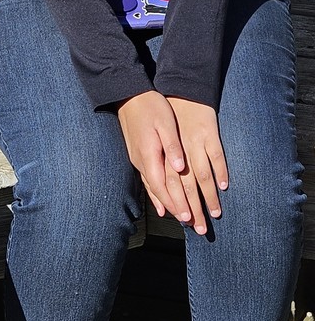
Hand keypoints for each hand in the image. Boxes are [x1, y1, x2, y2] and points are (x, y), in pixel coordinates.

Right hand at [116, 91, 191, 224]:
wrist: (128, 95)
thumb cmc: (150, 106)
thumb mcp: (165, 123)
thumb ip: (172, 146)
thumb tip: (180, 167)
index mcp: (150, 154)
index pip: (162, 186)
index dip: (175, 203)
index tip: (188, 218)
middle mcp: (141, 161)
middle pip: (159, 192)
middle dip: (176, 209)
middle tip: (192, 225)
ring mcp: (138, 159)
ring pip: (154, 188)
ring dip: (168, 205)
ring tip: (181, 219)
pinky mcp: (138, 155)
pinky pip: (148, 181)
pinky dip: (156, 195)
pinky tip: (161, 205)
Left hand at [167, 96, 227, 234]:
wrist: (178, 88)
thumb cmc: (164, 116)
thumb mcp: (155, 139)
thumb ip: (158, 165)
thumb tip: (159, 191)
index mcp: (163, 153)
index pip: (167, 185)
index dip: (174, 204)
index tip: (182, 221)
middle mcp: (178, 150)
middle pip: (185, 185)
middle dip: (192, 208)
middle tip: (199, 228)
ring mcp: (194, 142)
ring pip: (201, 174)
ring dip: (208, 195)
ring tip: (214, 213)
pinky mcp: (208, 133)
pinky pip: (215, 155)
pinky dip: (220, 170)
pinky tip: (224, 185)